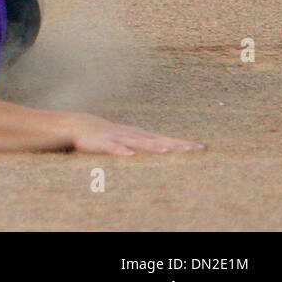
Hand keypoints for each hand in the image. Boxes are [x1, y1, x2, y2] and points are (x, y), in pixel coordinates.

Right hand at [70, 113, 203, 155]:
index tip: (202, 147)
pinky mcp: (103, 143)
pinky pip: (113, 147)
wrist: (80, 126)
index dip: (182, 143)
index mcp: (141, 135)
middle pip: (157, 140)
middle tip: (193, 149)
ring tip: (167, 151)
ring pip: (138, 143)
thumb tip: (170, 150)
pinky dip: (121, 150)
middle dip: (175, 145)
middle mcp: (133, 135)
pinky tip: (129, 155)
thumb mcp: (131, 138)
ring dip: (152, 147)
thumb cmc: (110, 136)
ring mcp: (118, 137)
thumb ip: (148, 144)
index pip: (166, 139)